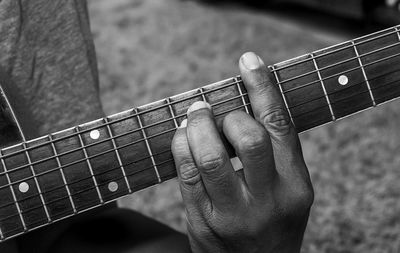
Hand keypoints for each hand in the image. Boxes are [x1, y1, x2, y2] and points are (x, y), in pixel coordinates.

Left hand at [171, 52, 313, 252]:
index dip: (263, 88)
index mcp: (295, 186)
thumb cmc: (273, 224)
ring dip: (197, 126)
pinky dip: (180, 146)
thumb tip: (243, 105)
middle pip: (247, 138)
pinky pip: (186, 174)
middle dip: (227, 114)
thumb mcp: (289, 193)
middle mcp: (268, 200)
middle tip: (214, 109)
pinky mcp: (203, 221)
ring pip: (209, 156)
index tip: (248, 61)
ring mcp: (233, 214)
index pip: (280, 127)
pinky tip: (182, 137)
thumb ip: (274, 155)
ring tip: (195, 115)